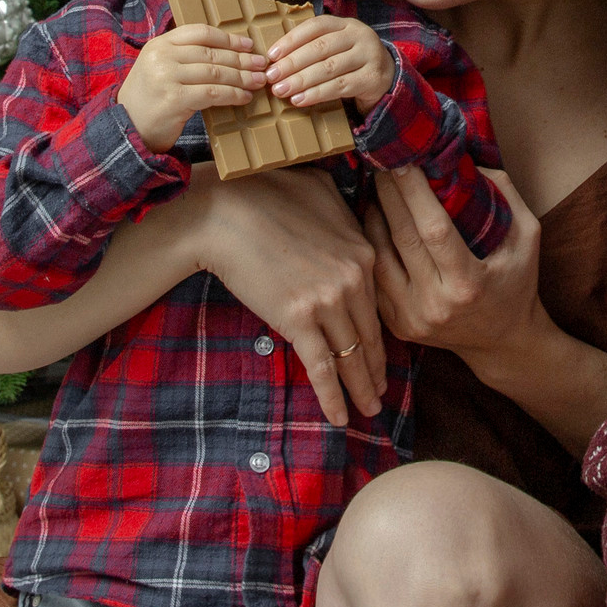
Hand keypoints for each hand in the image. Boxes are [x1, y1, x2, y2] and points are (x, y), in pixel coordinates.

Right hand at [119, 25, 264, 151]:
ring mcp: (166, 76)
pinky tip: (244, 97)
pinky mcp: (174, 99)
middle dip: (241, 59)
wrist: (127, 128)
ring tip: (258, 81)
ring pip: (215, 72)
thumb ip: (183, 56)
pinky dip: (233, 94)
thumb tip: (228, 52)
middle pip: (211, 53)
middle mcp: (161, 56)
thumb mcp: (159, 67)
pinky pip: (212, 93)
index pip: (200, 32)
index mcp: (159, 44)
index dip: (228, 38)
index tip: (249, 45)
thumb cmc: (150, 99)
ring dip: (241, 77)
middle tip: (262, 65)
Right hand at [193, 167, 385, 425]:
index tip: (384, 352)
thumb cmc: (265, 193)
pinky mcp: (298, 319)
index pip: (378, 302)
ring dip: (360, 388)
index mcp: (363, 251)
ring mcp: (328, 301)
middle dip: (377, 368)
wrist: (223, 212)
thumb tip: (357, 212)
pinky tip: (340, 417)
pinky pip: (321, 367)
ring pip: (351, 356)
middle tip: (381, 391)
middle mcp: (354, 279)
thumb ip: (346, 211)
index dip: (381, 332)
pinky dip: (332, 395)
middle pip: (370, 335)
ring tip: (368, 409)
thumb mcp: (320, 189)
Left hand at [268, 15, 393, 111]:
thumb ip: (312, 47)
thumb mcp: (336, 46)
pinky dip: (317, 94)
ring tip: (281, 90)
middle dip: (292, 63)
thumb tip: (274, 60)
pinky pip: (340, 86)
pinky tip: (300, 100)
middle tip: (271, 77)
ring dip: (301, 80)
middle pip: (320, 48)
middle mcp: (360, 35)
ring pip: (329, 68)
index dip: (291, 40)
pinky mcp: (372, 78)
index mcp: (346, 24)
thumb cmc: (350, 61)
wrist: (386, 76)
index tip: (271, 55)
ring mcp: (369, 56)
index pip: (315, 27)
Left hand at [367, 165, 546, 366]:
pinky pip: (376, 279)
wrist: (504, 344)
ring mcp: (412, 318)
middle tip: (381, 162)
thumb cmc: (517, 284)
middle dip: (388, 196)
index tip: (403, 160)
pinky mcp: (398, 326)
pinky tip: (374, 223)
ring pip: (380, 259)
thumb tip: (468, 158)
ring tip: (375, 190)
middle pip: (402, 239)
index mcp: (469, 284)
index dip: (414, 193)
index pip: (434, 230)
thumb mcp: (528, 237)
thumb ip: (506, 195)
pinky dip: (372, 247)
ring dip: (373, 219)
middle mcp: (436, 304)